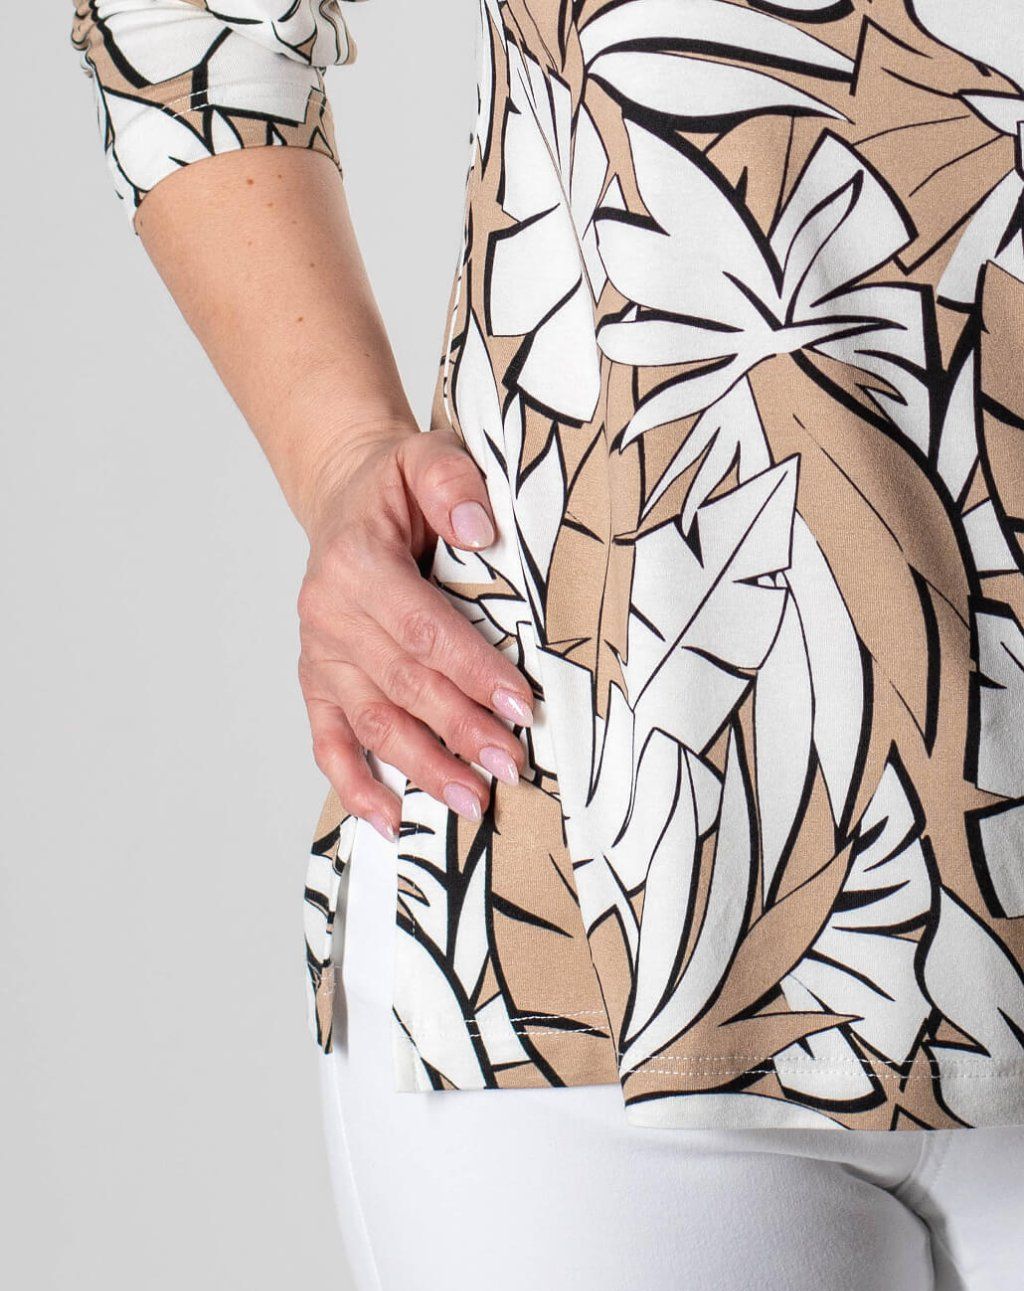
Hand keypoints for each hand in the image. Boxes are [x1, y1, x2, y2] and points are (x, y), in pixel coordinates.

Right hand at [297, 423, 534, 841]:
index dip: (472, 671)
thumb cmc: (396, 486)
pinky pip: (329, 743)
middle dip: (461, 731)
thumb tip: (479, 529)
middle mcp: (329, 615)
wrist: (345, 495)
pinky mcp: (317, 683)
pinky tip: (391, 821)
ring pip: (374, 724)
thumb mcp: (426, 456)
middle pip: (404, 686)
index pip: (423, 629)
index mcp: (356, 562)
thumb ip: (452, 481)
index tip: (521, 705)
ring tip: (474, 803)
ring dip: (424, 769)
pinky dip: (356, 785)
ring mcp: (320, 655)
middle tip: (512, 766)